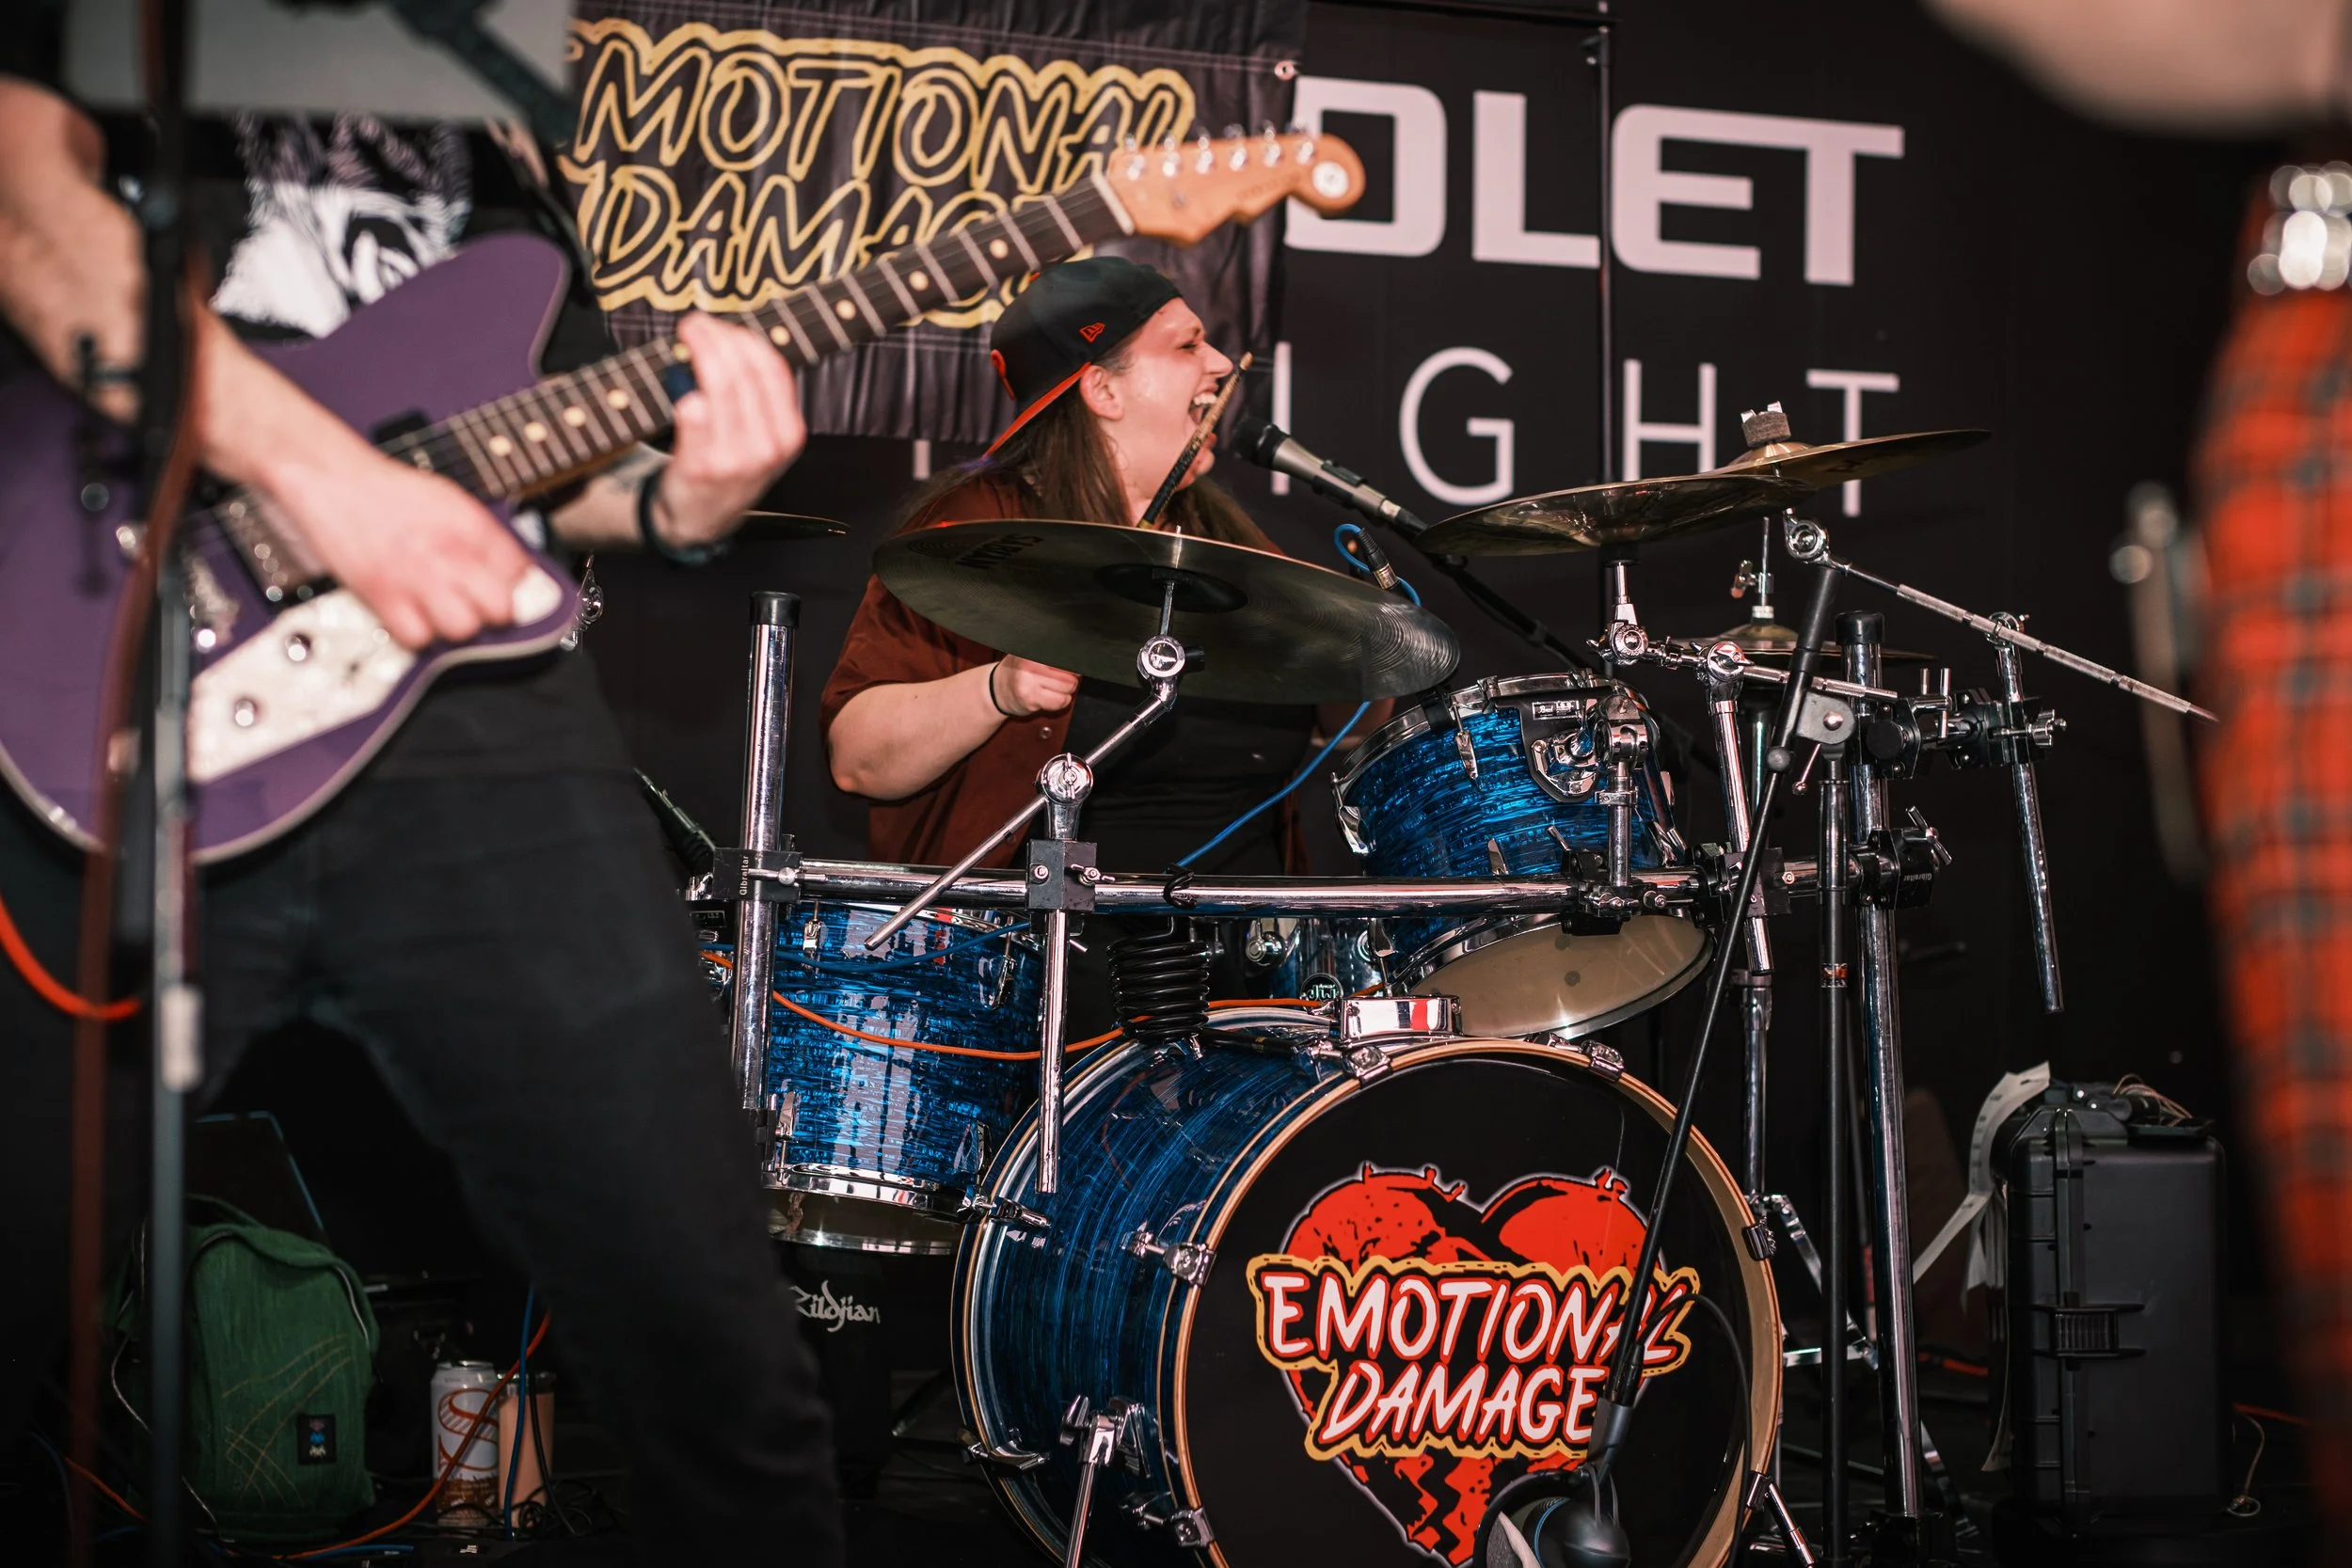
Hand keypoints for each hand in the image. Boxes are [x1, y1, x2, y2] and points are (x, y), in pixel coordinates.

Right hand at [264, 439, 530, 649]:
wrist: (333, 478)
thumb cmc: (387, 490)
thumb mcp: (448, 499)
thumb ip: (480, 534)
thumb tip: (509, 566)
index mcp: (471, 524)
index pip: (521, 572)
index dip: (513, 583)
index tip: (502, 586)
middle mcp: (450, 551)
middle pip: (500, 609)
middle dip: (492, 612)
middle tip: (476, 606)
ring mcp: (417, 576)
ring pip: (463, 629)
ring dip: (455, 626)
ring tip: (442, 612)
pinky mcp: (382, 595)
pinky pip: (417, 638)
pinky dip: (416, 634)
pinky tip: (411, 616)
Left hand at [651, 312, 806, 547]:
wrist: (700, 518)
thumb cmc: (729, 466)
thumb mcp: (763, 438)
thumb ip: (759, 397)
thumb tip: (734, 340)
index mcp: (789, 433)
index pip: (772, 370)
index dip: (744, 339)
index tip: (721, 325)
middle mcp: (768, 446)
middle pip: (745, 372)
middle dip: (717, 338)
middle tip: (694, 324)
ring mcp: (736, 458)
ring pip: (720, 386)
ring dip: (699, 352)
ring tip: (686, 337)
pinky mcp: (702, 465)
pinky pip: (694, 413)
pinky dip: (685, 392)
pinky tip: (680, 385)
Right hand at [990, 657, 1078, 718]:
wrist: (997, 690)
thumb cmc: (1018, 671)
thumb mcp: (1029, 655)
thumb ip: (1049, 654)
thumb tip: (1076, 658)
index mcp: (1030, 652)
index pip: (1062, 657)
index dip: (1071, 664)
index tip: (1071, 668)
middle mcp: (1028, 666)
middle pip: (1068, 674)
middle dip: (1071, 679)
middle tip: (1064, 679)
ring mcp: (1029, 684)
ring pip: (1067, 688)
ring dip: (1067, 691)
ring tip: (1057, 688)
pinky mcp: (1031, 700)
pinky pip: (1059, 702)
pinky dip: (1062, 701)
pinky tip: (1053, 697)